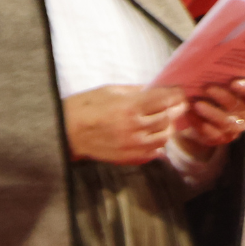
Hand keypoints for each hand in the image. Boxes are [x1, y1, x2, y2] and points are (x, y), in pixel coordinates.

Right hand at [64, 84, 185, 163]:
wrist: (64, 131)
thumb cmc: (83, 107)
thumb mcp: (109, 91)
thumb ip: (136, 91)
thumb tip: (155, 89)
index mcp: (129, 107)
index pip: (164, 100)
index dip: (176, 95)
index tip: (180, 92)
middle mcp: (134, 127)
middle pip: (168, 118)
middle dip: (177, 110)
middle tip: (180, 105)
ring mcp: (132, 144)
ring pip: (164, 137)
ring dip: (168, 127)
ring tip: (167, 120)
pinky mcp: (128, 157)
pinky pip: (154, 152)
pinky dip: (158, 144)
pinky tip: (155, 136)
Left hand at [175, 80, 244, 152]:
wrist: (204, 113)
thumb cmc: (216, 90)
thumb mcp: (222, 81)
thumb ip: (223, 74)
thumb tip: (212, 56)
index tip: (234, 82)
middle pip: (240, 107)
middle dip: (224, 98)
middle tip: (208, 88)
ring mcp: (236, 127)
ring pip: (227, 122)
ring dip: (212, 113)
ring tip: (197, 104)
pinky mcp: (222, 138)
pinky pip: (214, 134)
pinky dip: (201, 124)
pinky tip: (190, 114)